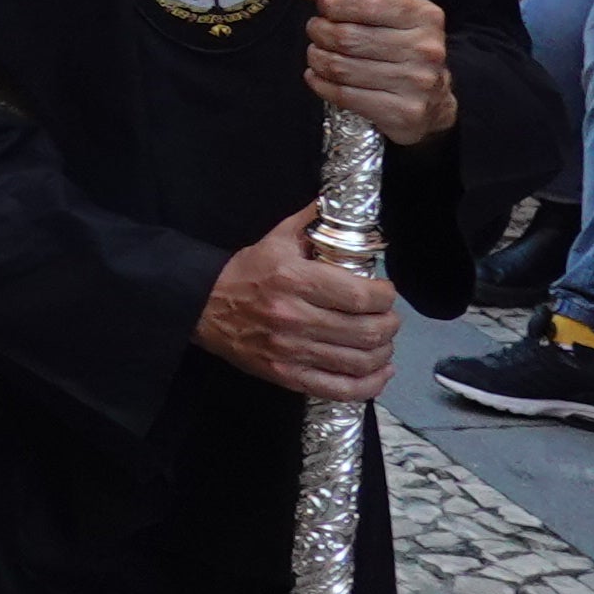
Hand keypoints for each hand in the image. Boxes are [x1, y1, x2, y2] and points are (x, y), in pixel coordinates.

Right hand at [196, 205, 396, 401]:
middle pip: (367, 331)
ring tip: (383, 341)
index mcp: (295, 280)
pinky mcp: (287, 377)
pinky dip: (368, 386)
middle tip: (388, 316)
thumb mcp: (276, 239)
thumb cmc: (245, 273)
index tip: (386, 291)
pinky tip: (378, 373)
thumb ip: (312, 222)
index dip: (385, 295)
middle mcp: (295, 318)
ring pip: (359, 362)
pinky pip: (339, 390)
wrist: (203, 307)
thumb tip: (342, 204)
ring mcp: (291, 352)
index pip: (361, 295)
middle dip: (389, 324)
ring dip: (383, 352)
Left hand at [296, 0, 458, 147]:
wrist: (433, 101)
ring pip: (341, 67)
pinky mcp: (403, 113)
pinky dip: (321, 85)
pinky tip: (319, 77)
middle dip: (319, 32)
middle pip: (347, 37)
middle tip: (317, 32)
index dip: (333, 4)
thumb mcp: (378, 0)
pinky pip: (345, 96)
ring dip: (317, 59)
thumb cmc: (397, 42)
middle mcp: (425, 48)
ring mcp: (417, 83)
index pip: (367, 2)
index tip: (325, 7)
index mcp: (423, 14)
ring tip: (318, 54)